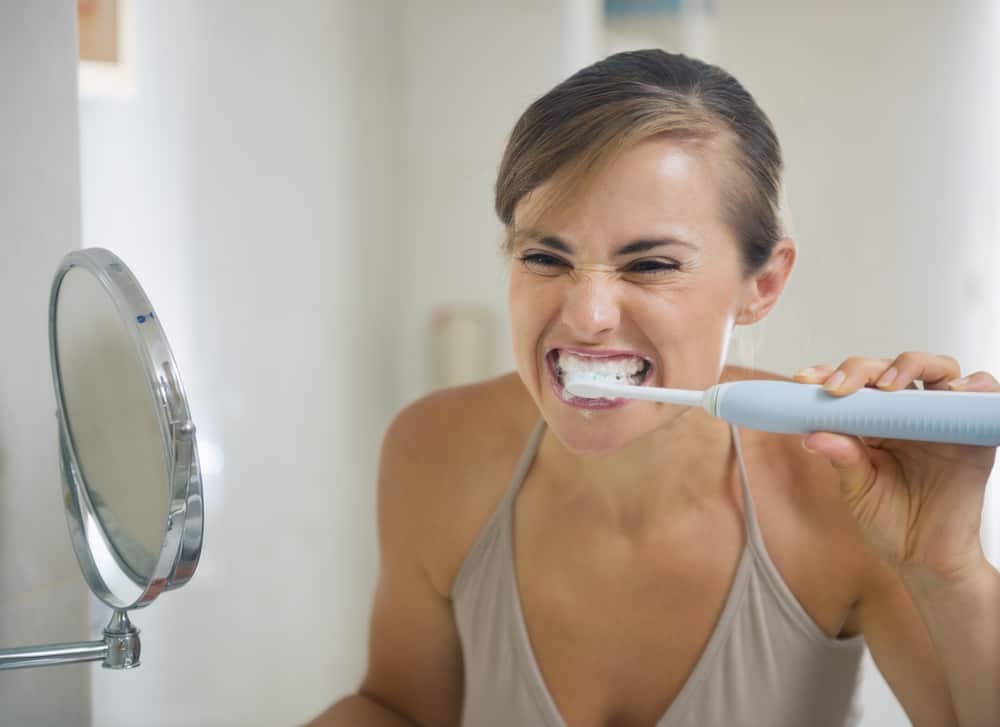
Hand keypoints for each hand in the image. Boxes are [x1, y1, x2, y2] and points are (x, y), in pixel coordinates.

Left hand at [794, 352, 997, 581]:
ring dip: (913, 366)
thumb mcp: (857, 489)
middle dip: (862, 369)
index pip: (855, 384)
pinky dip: (975, 385)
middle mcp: (909, 414)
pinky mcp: (975, 436)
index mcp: (875, 422)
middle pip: (893, 368)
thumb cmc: (889, 521)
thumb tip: (813, 435)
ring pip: (939, 370)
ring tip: (889, 387)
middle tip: (839, 387)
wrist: (924, 559)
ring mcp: (942, 421)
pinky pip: (983, 398)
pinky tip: (953, 390)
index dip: (830, 374)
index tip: (803, 381)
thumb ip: (842, 459)